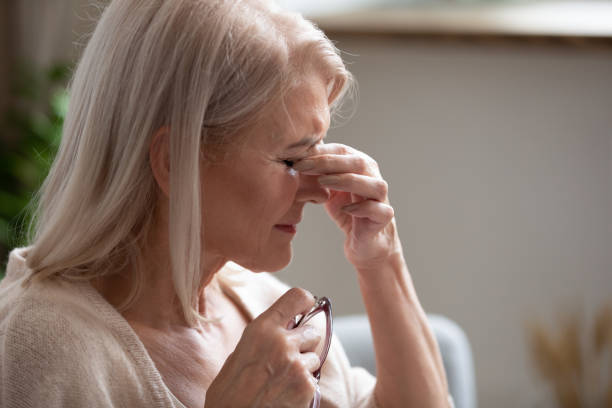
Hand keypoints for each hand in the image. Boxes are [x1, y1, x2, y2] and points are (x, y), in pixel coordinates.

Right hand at [205, 288, 320, 407]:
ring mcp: (297, 365)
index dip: (305, 302)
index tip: (305, 308)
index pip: (298, 297)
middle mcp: (283, 342)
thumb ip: (266, 335)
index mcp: (263, 328)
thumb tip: (285, 327)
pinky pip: (313, 379)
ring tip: (282, 379)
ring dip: (303, 366)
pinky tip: (285, 392)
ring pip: (314, 357)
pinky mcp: (306, 386)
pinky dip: (303, 386)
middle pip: (313, 331)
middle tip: (287, 357)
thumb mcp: (241, 350)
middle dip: (304, 343)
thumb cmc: (229, 390)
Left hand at [294, 143, 400, 270]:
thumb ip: (315, 171)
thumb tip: (292, 153)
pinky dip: (363, 208)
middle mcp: (373, 178)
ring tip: (323, 182)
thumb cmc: (345, 210)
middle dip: (328, 162)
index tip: (296, 156)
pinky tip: (345, 209)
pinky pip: (380, 210)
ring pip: (374, 184)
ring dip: (347, 180)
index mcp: (359, 166)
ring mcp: (381, 199)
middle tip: (303, 166)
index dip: (320, 152)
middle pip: (357, 163)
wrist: (364, 242)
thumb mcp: (326, 188)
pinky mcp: (384, 219)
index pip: (342, 151)